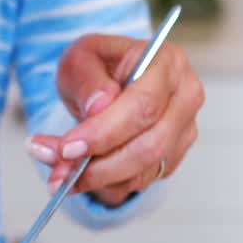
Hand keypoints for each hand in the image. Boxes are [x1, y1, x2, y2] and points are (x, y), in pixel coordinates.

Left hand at [27, 33, 203, 207]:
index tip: (68, 148)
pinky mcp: (171, 158)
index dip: (105, 132)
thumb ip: (88, 81)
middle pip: (149, 146)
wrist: (108, 80)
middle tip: (58, 169)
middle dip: (98, 166)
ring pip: (142, 172)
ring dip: (95, 179)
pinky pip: (136, 183)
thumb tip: (98, 106)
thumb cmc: (99, 64)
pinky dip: (101, 184)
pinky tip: (75, 173)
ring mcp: (182, 132)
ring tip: (57, 171)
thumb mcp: (82, 58)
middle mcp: (185, 99)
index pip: (143, 105)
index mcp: (168, 63)